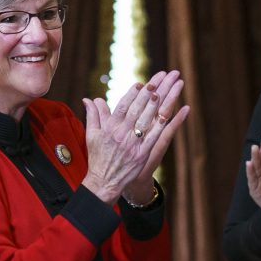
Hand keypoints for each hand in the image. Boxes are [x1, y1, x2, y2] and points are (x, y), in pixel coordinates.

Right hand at [84, 71, 187, 203]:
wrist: (104, 181)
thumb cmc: (98, 157)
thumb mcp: (92, 135)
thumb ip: (94, 115)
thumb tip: (89, 99)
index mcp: (110, 127)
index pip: (122, 105)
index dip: (132, 93)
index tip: (141, 83)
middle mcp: (122, 133)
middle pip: (137, 109)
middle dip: (149, 92)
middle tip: (159, 79)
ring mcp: (133, 144)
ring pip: (147, 120)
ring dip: (157, 105)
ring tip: (165, 91)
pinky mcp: (142, 154)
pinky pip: (154, 137)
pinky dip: (163, 125)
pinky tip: (171, 115)